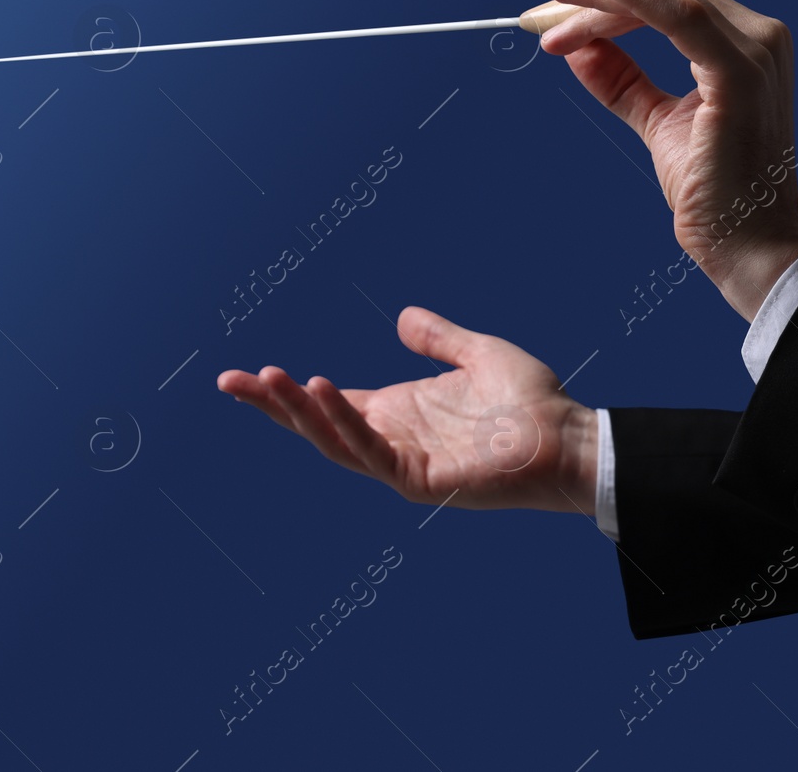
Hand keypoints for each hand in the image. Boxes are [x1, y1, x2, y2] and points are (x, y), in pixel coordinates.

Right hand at [216, 306, 598, 512]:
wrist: (569, 438)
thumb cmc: (532, 403)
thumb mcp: (477, 354)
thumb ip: (439, 338)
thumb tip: (402, 317)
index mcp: (398, 413)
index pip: (328, 402)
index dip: (287, 392)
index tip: (246, 375)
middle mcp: (392, 438)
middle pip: (316, 424)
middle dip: (272, 405)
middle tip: (227, 381)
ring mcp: (403, 462)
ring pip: (334, 440)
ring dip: (299, 412)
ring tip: (269, 379)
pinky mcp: (421, 479)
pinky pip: (371, 452)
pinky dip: (344, 422)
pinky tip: (323, 391)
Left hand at [539, 0, 797, 320]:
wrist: (746, 242)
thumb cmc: (714, 190)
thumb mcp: (658, 121)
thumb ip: (623, 82)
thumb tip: (578, 50)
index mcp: (743, 46)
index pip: (669, 3)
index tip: (554, 12)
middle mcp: (758, 38)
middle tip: (540, 6)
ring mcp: (754, 51)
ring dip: (599, 0)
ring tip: (549, 13)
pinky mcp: (740, 72)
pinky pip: (678, 18)